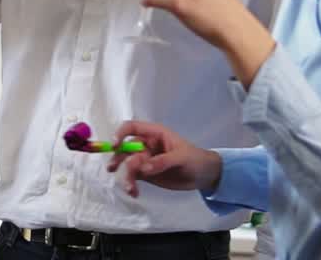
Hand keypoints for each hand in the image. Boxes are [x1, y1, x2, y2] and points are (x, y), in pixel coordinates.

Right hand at [106, 120, 221, 197]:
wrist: (205, 176)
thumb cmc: (196, 159)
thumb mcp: (182, 158)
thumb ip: (163, 161)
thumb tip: (144, 167)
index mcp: (154, 134)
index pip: (131, 128)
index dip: (120, 134)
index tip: (115, 146)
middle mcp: (146, 145)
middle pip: (126, 149)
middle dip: (120, 160)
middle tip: (117, 171)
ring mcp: (145, 160)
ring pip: (127, 165)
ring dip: (125, 176)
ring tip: (131, 189)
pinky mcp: (146, 174)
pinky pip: (133, 177)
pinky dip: (131, 185)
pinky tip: (135, 193)